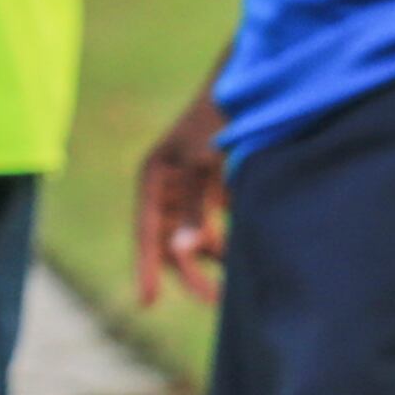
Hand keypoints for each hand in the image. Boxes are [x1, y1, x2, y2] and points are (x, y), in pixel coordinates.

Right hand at [133, 86, 230, 306]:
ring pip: (190, 239)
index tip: (147, 302)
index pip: (147, 231)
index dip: (146, 266)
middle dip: (188, 271)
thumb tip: (182, 251)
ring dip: (209, 260)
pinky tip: (244, 258)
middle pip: (168, 241)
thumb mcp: (205, 167)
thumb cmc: (219, 124)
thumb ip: (194, 210)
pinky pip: (211, 228)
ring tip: (237, 284)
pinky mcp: (211, 192)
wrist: (248, 92)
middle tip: (217, 301)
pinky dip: (224, 245)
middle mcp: (166, 187)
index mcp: (153, 177)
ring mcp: (189, 190)